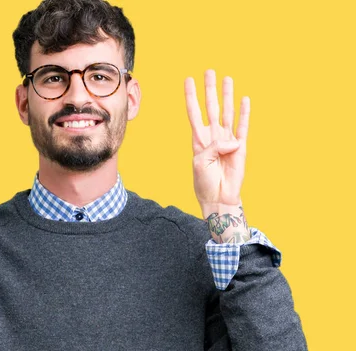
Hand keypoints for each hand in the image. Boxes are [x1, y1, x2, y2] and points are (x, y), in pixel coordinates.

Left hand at [184, 69, 249, 212]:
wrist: (218, 196)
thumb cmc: (205, 182)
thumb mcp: (201, 163)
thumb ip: (214, 147)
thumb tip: (233, 140)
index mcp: (198, 139)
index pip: (194, 112)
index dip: (191, 96)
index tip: (188, 80)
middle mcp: (213, 136)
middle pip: (211, 106)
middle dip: (210, 89)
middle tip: (209, 71)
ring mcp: (227, 140)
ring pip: (227, 111)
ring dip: (227, 95)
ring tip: (227, 78)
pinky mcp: (240, 147)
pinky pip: (243, 126)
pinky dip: (244, 113)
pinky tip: (244, 100)